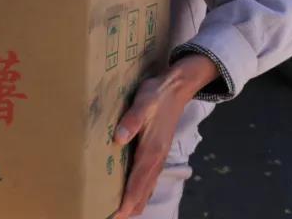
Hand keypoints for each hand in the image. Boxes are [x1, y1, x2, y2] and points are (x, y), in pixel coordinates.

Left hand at [112, 54, 218, 218]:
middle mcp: (156, 158)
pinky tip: (135, 193)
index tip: (117, 215)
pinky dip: (141, 190)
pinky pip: (149, 178)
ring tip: (123, 212)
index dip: (127, 201)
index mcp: (151, 150)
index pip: (138, 183)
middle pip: (143, 191)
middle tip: (114, 217)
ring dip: (136, 201)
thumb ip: (131, 120)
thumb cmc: (157, 94)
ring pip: (148, 186)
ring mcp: (159, 156)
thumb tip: (118, 138)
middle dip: (130, 207)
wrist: (177, 87)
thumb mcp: (143, 103)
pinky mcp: (158, 151)